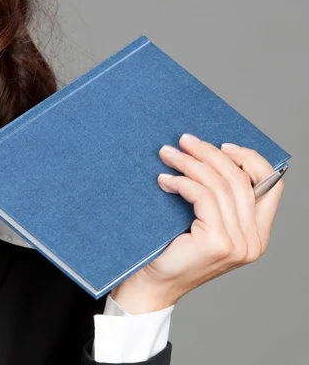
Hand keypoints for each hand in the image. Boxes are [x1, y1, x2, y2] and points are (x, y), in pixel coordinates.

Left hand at [109, 133, 284, 313]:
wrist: (152, 283)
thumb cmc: (171, 247)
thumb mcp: (202, 219)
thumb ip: (216, 197)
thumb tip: (204, 151)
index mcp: (257, 233)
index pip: (271, 185)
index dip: (250, 159)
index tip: (222, 145)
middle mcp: (254, 240)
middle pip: (240, 179)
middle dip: (209, 153)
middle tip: (183, 140)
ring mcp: (239, 244)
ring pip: (220, 185)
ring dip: (190, 162)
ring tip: (167, 154)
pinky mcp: (218, 243)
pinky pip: (203, 196)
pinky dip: (182, 181)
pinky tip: (164, 180)